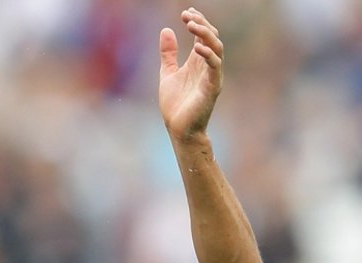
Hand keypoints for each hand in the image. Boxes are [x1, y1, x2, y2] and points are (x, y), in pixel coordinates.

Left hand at [159, 8, 222, 140]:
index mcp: (198, 62)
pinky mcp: (212, 87)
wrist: (178, 128)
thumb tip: (166, 30)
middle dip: (201, 24)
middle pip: (212, 38)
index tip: (186, 12)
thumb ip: (168, 53)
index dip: (198, 22)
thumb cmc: (175, 104)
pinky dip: (208, 55)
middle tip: (187, 16)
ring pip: (217, 48)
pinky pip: (215, 67)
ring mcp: (212, 76)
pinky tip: (197, 47)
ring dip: (205, 35)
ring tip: (192, 25)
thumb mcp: (167, 73)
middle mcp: (207, 66)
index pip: (203, 36)